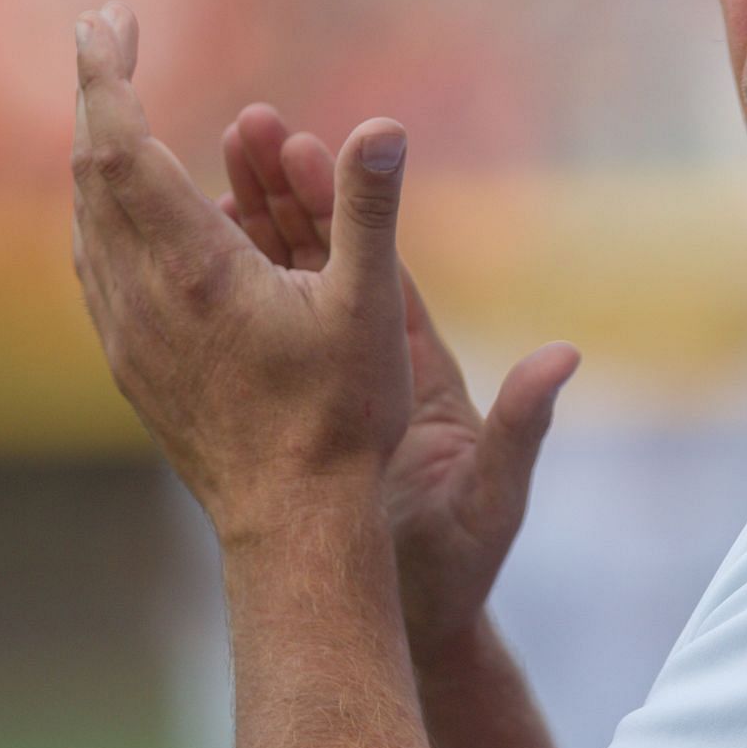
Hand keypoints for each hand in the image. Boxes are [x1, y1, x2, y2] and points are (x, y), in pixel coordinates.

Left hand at [71, 1, 414, 537]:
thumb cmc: (341, 417)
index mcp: (192, 266)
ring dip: (100, 153)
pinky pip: (99, 263)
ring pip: (87, 219)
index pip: (119, 144)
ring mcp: (127, 332)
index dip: (104, 72)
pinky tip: (133, 209)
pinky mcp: (133, 361)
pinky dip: (108, 209)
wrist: (293, 522)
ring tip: (120, 107)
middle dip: (98, 93)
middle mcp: (141, 293)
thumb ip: (370, 206)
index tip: (107, 15)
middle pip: (92, 170)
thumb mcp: (372, 305)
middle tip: (112, 34)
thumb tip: (384, 122)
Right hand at [218, 102, 579, 660]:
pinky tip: (183, 254)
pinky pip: (253, 339)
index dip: (350, 206)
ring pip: (283, 289)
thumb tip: (563, 356)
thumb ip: (522, 429)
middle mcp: (373, 363)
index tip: (316, 146)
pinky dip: (223, 295)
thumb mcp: (490, 497)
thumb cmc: (458, 568)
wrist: (409, 622)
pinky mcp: (290, 411)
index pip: (381, 268)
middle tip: (246, 125)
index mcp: (419, 369)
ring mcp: (328, 383)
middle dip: (288, 192)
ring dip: (248, 227)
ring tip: (209, 164)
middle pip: (329, 258)